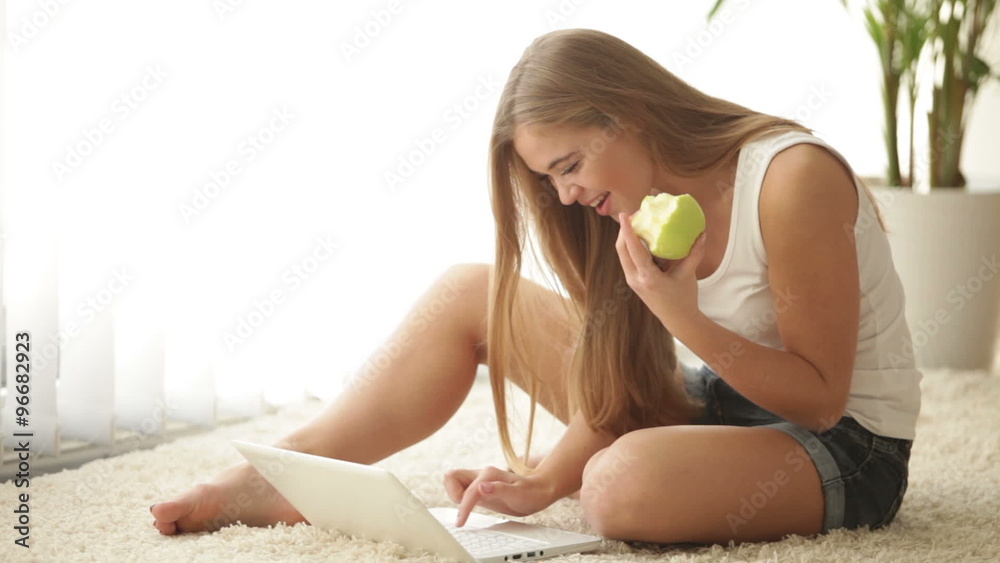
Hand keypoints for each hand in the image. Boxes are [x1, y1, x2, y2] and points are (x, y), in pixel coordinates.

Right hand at [443, 466, 556, 526]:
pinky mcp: (479, 488)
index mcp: (489, 474)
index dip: (463, 507)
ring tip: (466, 510)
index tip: (462, 522)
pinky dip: (459, 499)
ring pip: (453, 481)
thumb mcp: (519, 494)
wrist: (539, 491)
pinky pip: (460, 489)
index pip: (467, 490)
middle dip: (452, 493)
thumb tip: (480, 486)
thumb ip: (499, 489)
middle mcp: (481, 475)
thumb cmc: (531, 492)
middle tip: (463, 509)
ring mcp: (479, 481)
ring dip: (454, 496)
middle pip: (451, 476)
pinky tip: (468, 510)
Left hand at [616, 211, 705, 331]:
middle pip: (621, 249)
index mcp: (648, 277)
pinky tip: (642, 237)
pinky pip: (628, 259)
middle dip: (625, 230)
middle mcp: (635, 278)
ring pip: (622, 254)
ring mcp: (632, 280)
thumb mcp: (689, 274)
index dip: (627, 230)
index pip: (633, 249)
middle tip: (636, 215)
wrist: (677, 320)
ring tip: (638, 223)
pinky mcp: (634, 281)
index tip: (624, 214)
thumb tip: (702, 233)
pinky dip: (631, 246)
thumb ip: (694, 253)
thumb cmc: (684, 299)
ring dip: (626, 237)